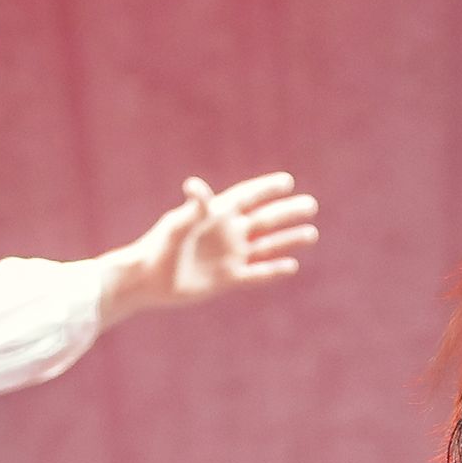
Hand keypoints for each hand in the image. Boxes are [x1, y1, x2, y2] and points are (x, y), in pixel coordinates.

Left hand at [100, 172, 319, 321]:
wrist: (149, 281)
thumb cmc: (158, 249)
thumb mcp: (176, 225)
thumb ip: (192, 208)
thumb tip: (195, 185)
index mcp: (216, 215)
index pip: (247, 197)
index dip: (266, 189)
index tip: (288, 181)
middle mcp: (227, 234)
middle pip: (264, 220)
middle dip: (287, 213)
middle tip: (312, 205)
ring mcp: (230, 256)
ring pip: (266, 246)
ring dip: (288, 240)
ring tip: (311, 233)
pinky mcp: (228, 279)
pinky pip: (257, 274)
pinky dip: (274, 270)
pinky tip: (291, 266)